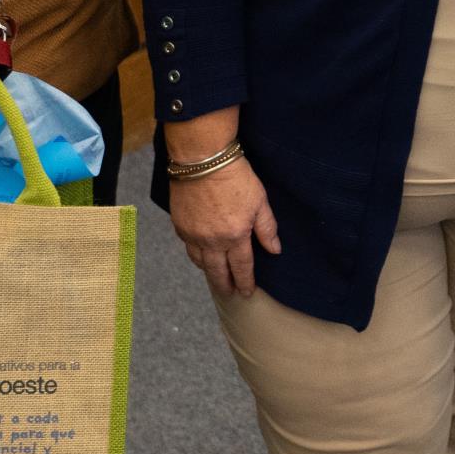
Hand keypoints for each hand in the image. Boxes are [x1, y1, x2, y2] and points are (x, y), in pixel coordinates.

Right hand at [169, 157, 280, 296]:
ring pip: (200, 262)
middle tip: (230, 294)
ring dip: (209, 271)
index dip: (245, 281)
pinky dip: (196, 255)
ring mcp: (193, 235)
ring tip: (216, 275)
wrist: (202, 159)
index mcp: (234, 236)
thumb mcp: (259, 201)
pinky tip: (201, 254)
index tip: (247, 292)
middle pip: (217, 271)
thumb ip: (266, 228)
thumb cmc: (235, 176)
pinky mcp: (179, 226)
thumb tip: (274, 250)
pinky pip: (188, 248)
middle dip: (225, 285)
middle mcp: (212, 241)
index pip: (241, 267)